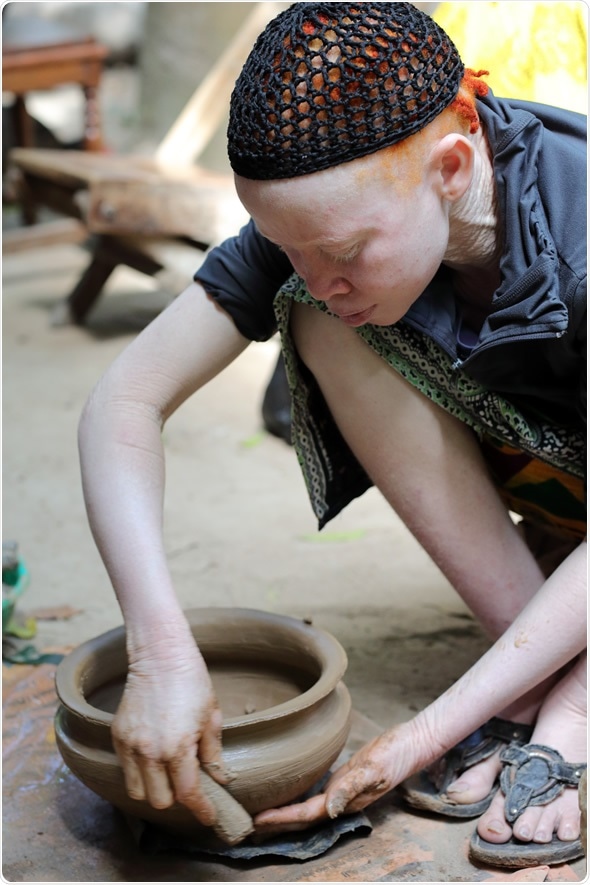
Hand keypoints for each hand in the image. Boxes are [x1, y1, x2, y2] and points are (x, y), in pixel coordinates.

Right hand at [111, 631, 229, 826]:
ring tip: (167, 772)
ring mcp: (130, 745)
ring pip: (137, 792)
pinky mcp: (117, 736)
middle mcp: (150, 752)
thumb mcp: (211, 716)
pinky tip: (152, 757)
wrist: (160, 655)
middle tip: (187, 782)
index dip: (201, 808)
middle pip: (160, 800)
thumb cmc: (191, 682)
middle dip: (175, 797)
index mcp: (177, 748)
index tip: (208, 815)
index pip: (187, 794)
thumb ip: (213, 752)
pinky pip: (125, 769)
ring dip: (154, 788)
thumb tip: (219, 778)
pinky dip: (138, 771)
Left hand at [253, 726, 411, 837]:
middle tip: (248, 823)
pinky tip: (289, 792)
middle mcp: (341, 801)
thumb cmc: (394, 754)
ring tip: (261, 813)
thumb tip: (330, 808)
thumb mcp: (374, 768)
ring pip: (307, 809)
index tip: (257, 819)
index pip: (306, 814)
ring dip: (285, 813)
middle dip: (277, 823)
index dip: (281, 818)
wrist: (412, 743)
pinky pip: (316, 794)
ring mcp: (342, 792)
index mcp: (345, 800)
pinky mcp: (344, 780)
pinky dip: (299, 797)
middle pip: (303, 818)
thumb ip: (352, 787)